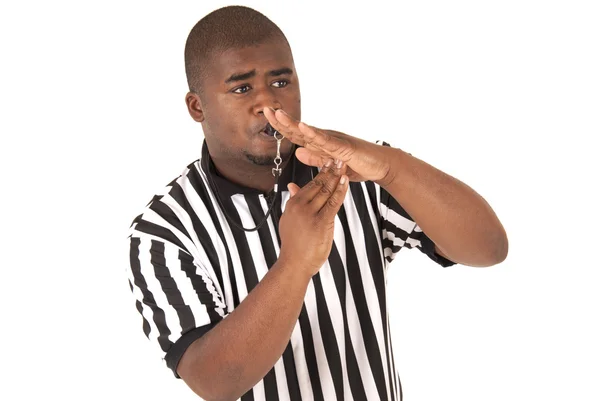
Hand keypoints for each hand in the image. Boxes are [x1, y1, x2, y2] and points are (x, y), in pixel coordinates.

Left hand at [264, 108, 391, 183]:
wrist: (379, 165)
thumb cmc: (357, 164)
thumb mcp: (330, 165)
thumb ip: (315, 158)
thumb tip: (297, 152)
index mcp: (320, 143)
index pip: (296, 135)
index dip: (280, 126)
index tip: (266, 116)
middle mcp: (325, 138)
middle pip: (299, 129)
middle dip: (281, 120)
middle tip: (265, 109)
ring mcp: (334, 140)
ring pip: (310, 132)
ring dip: (293, 123)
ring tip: (278, 114)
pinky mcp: (343, 146)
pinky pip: (326, 140)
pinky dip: (314, 133)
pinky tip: (303, 127)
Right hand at [278, 161, 347, 276]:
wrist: (294, 264)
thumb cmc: (294, 245)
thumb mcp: (290, 220)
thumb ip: (293, 201)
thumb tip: (292, 186)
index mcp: (293, 204)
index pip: (310, 184)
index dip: (321, 172)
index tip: (328, 161)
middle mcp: (300, 206)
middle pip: (319, 184)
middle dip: (330, 170)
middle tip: (338, 157)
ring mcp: (310, 214)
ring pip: (326, 191)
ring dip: (337, 176)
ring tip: (344, 164)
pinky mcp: (321, 222)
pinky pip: (333, 203)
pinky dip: (340, 191)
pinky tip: (346, 181)